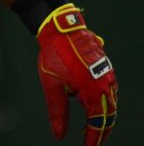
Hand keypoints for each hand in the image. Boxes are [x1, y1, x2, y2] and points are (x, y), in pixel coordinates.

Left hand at [37, 5, 116, 144]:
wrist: (62, 29)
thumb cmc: (54, 56)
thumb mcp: (52, 86)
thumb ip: (58, 112)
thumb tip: (59, 135)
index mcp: (93, 92)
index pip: (97, 123)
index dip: (93, 138)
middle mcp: (105, 85)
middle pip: (109, 115)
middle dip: (101, 130)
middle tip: (93, 141)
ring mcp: (108, 75)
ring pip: (112, 103)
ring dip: (105, 116)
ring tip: (95, 126)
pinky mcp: (106, 67)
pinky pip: (110, 90)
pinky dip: (105, 101)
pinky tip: (97, 104)